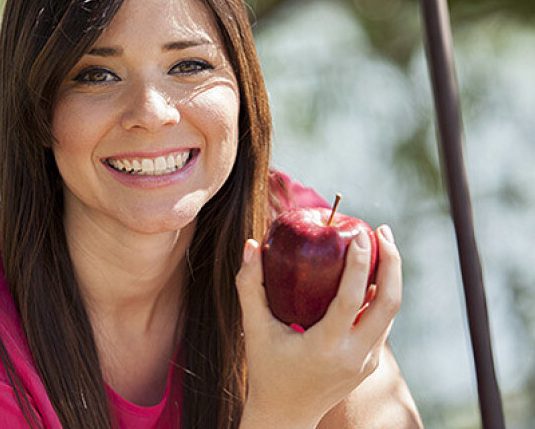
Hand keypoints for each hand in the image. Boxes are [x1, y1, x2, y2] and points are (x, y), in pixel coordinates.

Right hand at [236, 226, 401, 427]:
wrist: (285, 415)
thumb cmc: (265, 369)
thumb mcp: (254, 329)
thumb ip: (250, 286)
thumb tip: (251, 244)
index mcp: (325, 348)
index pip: (351, 300)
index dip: (359, 264)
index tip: (359, 234)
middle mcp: (354, 357)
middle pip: (389, 303)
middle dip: (392, 263)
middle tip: (381, 231)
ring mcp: (367, 362)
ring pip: (390, 312)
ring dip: (390, 276)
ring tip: (380, 243)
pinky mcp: (371, 363)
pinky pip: (381, 322)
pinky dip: (380, 294)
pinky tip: (370, 273)